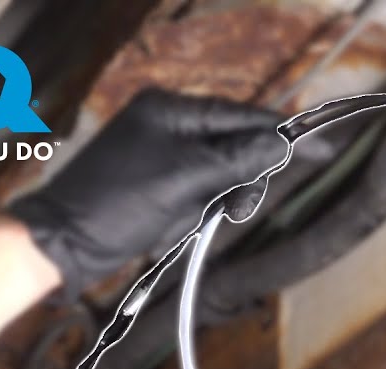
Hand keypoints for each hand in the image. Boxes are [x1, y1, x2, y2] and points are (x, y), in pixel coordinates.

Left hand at [7, 88, 287, 298]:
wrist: (64, 243)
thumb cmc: (117, 204)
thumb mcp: (184, 179)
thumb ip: (236, 159)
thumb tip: (283, 143)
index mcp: (168, 109)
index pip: (239, 117)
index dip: (280, 135)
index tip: (321, 148)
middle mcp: (166, 125)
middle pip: (232, 146)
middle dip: (238, 179)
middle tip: (237, 206)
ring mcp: (160, 156)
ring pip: (218, 175)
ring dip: (214, 202)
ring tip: (193, 221)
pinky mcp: (157, 186)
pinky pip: (196, 196)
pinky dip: (194, 215)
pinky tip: (173, 228)